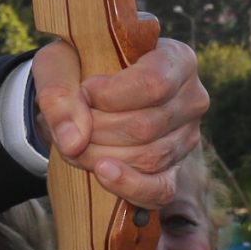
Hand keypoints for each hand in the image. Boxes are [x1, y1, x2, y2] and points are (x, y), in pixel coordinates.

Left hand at [29, 29, 206, 208]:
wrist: (85, 97)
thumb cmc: (79, 69)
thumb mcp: (58, 64)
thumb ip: (59, 92)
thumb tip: (73, 141)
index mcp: (176, 59)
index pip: (153, 84)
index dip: (110, 95)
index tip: (83, 92)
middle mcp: (192, 98)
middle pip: (146, 125)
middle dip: (97, 130)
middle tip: (69, 125)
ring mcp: (187, 138)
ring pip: (148, 157)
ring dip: (101, 157)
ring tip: (75, 145)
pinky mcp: (175, 171)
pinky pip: (159, 190)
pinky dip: (128, 186)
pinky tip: (103, 175)